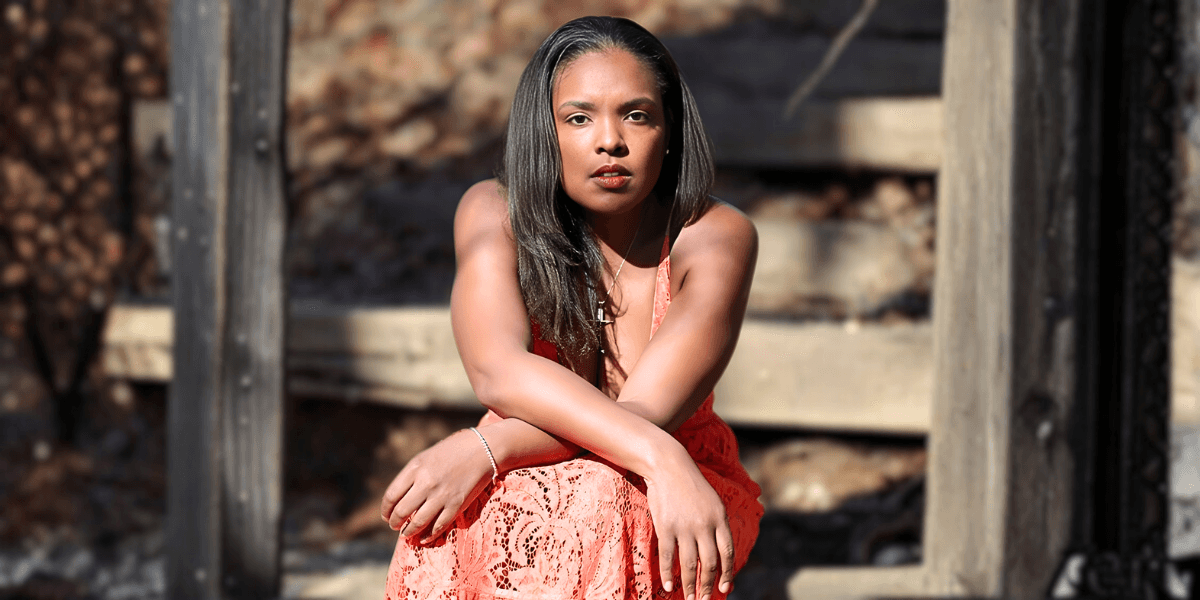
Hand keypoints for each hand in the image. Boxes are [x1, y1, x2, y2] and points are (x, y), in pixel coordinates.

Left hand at [380, 428, 493, 543]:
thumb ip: (411, 476)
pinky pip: (439, 525)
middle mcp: (426, 482)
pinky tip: (424, 538)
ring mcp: (442, 495)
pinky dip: (429, 535)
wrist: (482, 448)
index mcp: (415, 468)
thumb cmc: (452, 451)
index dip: (386, 509)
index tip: (385, 515)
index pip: (392, 496)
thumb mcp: (426, 457)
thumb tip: (398, 501)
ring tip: (406, 534)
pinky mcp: (456, 504)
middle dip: (394, 522)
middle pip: (402, 511)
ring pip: (418, 522)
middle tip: (394, 526)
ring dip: (409, 532)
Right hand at [645, 449, 735, 599]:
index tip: (724, 589)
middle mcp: (704, 525)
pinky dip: (668, 575)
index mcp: (720, 518)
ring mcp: (684, 527)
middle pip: (710, 563)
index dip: (727, 574)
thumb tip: (721, 552)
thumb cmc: (691, 485)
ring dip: (690, 586)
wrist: (668, 465)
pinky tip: (669, 587)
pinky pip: (668, 557)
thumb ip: (718, 524)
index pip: (728, 553)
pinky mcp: (665, 527)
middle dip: (707, 586)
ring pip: (690, 564)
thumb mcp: (713, 501)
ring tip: (688, 598)